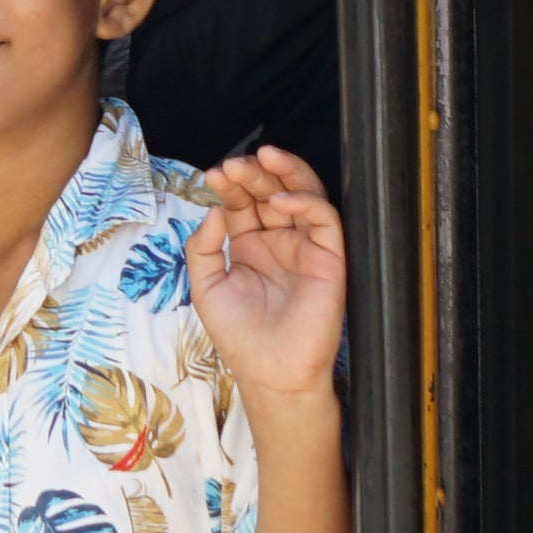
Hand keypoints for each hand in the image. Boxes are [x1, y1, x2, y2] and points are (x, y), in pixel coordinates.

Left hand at [188, 146, 346, 402]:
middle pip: (270, 191)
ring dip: (283, 172)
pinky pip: (323, 219)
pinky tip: (280, 200)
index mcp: (251, 246)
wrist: (271, 374)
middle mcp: (279, 242)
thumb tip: (214, 209)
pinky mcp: (329, 258)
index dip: (230, 186)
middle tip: (234, 165)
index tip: (213, 175)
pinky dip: (304, 202)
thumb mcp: (206, 288)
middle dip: (253, 173)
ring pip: (302, 194)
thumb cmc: (240, 337)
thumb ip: (203, 247)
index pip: (243, 203)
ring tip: (262, 157)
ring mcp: (305, 247)